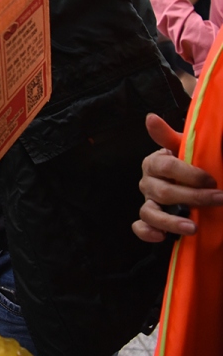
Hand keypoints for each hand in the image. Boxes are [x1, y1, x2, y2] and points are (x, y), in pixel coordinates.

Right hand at [133, 113, 222, 241]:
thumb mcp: (185, 149)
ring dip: (171, 221)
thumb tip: (150, 118)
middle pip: (162, 192)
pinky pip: (141, 227)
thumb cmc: (191, 165)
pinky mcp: (151, 220)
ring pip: (150, 212)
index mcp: (155, 162)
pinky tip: (161, 237)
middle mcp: (148, 182)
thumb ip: (168, 136)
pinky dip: (147, 232)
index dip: (188, 174)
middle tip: (219, 199)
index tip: (211, 179)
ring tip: (193, 227)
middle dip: (193, 197)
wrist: (197, 185)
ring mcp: (148, 202)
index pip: (165, 165)